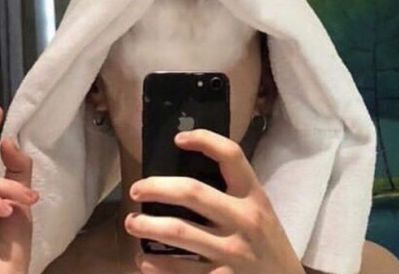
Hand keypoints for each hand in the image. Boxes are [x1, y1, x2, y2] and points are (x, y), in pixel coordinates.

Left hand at [126, 129, 304, 273]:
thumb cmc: (268, 242)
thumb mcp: (260, 210)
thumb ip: (233, 193)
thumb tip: (187, 175)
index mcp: (254, 196)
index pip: (231, 155)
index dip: (204, 140)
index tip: (178, 139)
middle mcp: (244, 219)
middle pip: (192, 192)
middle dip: (157, 187)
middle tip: (136, 189)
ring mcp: (233, 252)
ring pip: (179, 231)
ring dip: (147, 226)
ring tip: (131, 223)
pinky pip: (180, 271)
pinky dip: (156, 265)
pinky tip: (144, 260)